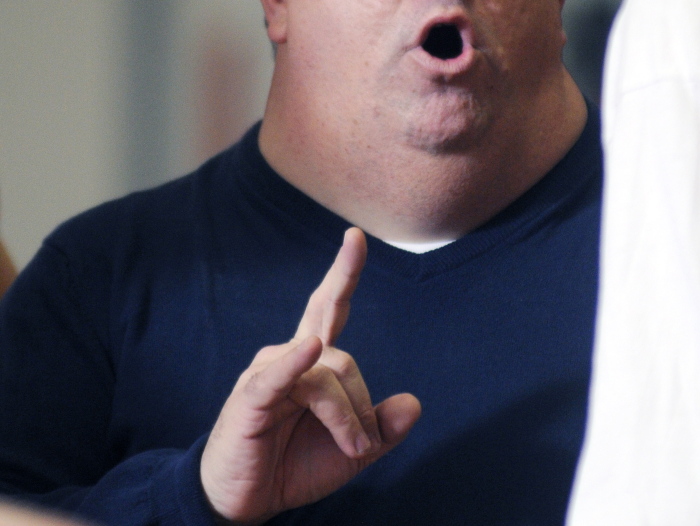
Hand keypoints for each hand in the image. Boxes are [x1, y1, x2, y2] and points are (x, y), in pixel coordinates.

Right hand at [200, 227, 421, 523]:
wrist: (247, 502)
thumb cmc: (296, 465)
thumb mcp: (352, 449)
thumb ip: (382, 427)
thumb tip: (414, 404)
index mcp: (314, 360)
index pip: (330, 307)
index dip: (344, 272)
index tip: (355, 236)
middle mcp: (291, 356)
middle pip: (341, 350)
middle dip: (358, 374)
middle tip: (363, 414)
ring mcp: (268, 374)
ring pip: (326, 373)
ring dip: (346, 414)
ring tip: (353, 448)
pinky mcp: (250, 398)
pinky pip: (278, 377)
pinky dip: (295, 364)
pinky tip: (308, 350)